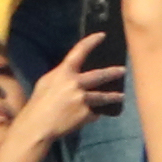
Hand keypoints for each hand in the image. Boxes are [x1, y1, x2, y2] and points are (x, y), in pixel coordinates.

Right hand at [13, 32, 124, 146]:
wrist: (38, 126)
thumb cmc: (38, 103)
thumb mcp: (46, 82)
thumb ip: (62, 77)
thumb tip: (75, 76)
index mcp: (64, 73)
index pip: (79, 52)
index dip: (91, 42)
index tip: (102, 35)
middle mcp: (75, 84)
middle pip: (100, 75)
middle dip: (113, 72)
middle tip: (122, 70)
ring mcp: (82, 99)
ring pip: (103, 97)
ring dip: (113, 97)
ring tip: (121, 96)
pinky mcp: (85, 114)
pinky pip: (93, 113)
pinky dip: (92, 114)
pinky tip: (89, 116)